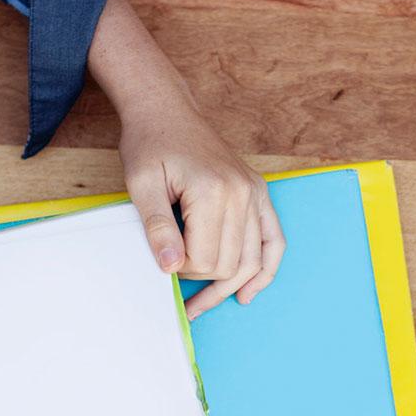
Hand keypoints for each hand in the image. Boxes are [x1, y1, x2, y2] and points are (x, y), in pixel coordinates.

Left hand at [87, 0, 284, 319]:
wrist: (168, 109)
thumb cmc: (151, 143)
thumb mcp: (142, 183)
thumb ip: (157, 227)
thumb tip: (169, 268)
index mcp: (214, 190)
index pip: (205, 259)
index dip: (181, 270)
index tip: (163, 261)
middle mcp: (242, 193)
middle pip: (230, 264)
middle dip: (203, 281)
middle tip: (176, 289)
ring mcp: (255, 193)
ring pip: (253, 260)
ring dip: (230, 287)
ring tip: (204, 305)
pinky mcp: (258, 192)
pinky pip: (274, 240)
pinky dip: (265, 270)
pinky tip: (248, 292)